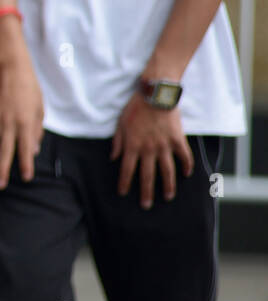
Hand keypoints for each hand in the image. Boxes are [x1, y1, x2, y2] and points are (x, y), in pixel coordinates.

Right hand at [0, 49, 43, 188]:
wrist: (11, 70)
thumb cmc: (29, 88)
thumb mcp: (40, 109)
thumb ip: (36, 131)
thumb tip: (33, 150)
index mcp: (26, 124)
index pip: (25, 151)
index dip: (25, 166)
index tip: (25, 178)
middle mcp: (9, 125)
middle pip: (4, 153)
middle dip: (2, 171)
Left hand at [111, 91, 192, 208]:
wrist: (156, 95)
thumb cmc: (135, 108)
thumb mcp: (120, 124)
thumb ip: (117, 142)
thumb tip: (113, 158)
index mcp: (132, 146)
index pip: (126, 169)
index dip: (124, 182)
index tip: (123, 193)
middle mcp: (148, 150)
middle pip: (147, 175)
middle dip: (145, 192)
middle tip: (146, 205)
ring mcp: (164, 146)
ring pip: (167, 171)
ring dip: (167, 185)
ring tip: (167, 197)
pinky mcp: (178, 140)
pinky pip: (184, 157)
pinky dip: (186, 166)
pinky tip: (187, 175)